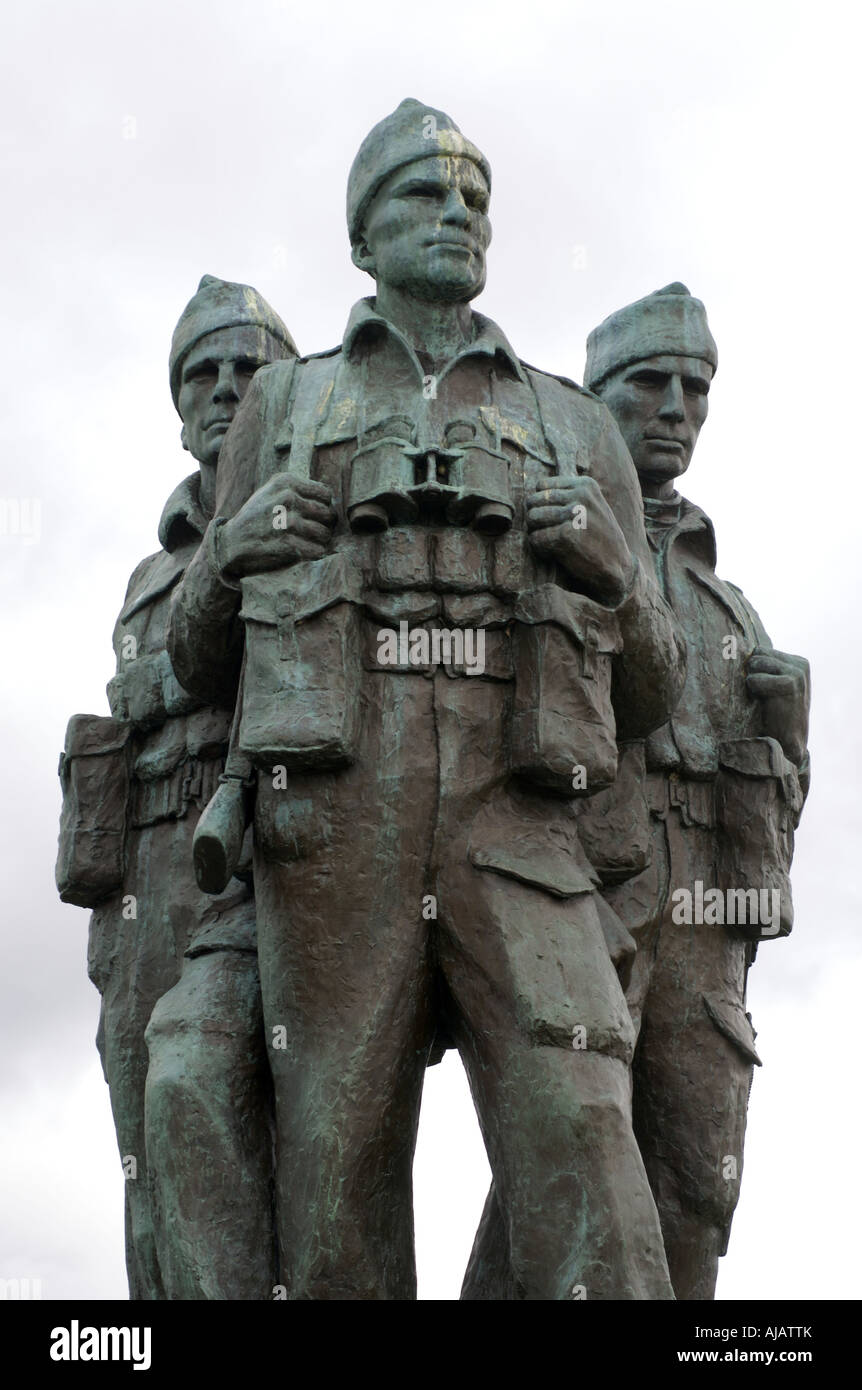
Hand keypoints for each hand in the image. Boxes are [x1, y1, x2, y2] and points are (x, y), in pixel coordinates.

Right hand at [218, 472, 336, 577]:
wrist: (232, 541)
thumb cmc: (257, 517)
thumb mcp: (272, 492)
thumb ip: (298, 489)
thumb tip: (331, 498)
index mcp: (286, 482)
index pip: (325, 494)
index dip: (324, 507)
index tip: (315, 516)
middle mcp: (287, 498)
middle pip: (328, 514)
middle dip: (325, 526)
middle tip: (315, 532)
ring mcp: (287, 521)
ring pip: (324, 533)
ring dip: (320, 542)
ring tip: (310, 542)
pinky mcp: (286, 543)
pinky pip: (317, 550)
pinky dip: (314, 554)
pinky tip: (305, 552)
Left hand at [526, 475, 635, 603]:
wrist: (617, 565)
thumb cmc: (598, 537)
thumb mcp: (591, 506)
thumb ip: (568, 495)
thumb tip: (533, 492)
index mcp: (585, 485)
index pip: (541, 486)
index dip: (540, 504)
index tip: (553, 519)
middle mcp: (580, 496)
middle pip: (533, 501)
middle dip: (535, 519)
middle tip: (548, 533)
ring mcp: (574, 515)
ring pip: (532, 518)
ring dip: (536, 533)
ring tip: (551, 542)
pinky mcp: (567, 535)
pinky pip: (535, 538)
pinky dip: (540, 549)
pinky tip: (555, 553)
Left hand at [746, 647, 809, 764]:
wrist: (786, 742)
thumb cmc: (773, 714)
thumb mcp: (773, 685)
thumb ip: (764, 668)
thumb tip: (732, 648)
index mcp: (798, 662)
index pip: (760, 650)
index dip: (754, 670)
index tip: (763, 690)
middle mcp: (800, 664)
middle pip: (757, 653)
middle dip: (753, 673)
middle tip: (763, 695)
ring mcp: (798, 672)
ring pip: (755, 662)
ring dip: (753, 682)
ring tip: (765, 699)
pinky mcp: (791, 683)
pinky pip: (755, 679)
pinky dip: (754, 690)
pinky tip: (766, 703)